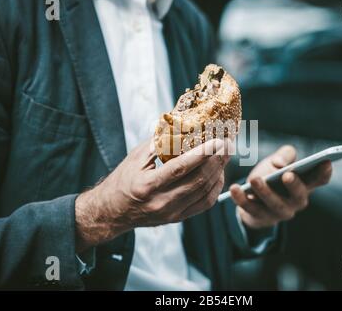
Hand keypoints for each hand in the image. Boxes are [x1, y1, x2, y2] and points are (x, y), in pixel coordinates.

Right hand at [75, 139, 230, 251]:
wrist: (112, 212)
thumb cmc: (122, 181)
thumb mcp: (135, 158)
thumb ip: (159, 142)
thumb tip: (182, 124)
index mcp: (147, 185)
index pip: (180, 168)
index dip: (202, 154)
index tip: (217, 140)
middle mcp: (161, 202)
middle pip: (198, 181)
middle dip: (217, 160)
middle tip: (228, 144)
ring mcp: (171, 213)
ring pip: (205, 193)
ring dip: (219, 172)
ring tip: (226, 155)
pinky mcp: (178, 218)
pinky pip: (204, 204)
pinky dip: (215, 187)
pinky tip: (218, 173)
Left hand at [230, 145, 331, 228]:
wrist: (251, 197)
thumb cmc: (270, 175)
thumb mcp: (277, 162)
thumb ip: (284, 155)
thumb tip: (280, 163)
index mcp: (304, 185)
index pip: (319, 180)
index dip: (324, 172)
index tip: (326, 162)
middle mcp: (295, 202)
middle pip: (299, 196)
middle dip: (294, 185)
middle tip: (287, 174)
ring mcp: (278, 212)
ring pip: (273, 204)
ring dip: (264, 192)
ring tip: (254, 179)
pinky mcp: (259, 218)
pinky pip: (250, 209)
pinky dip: (241, 199)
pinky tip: (234, 189)